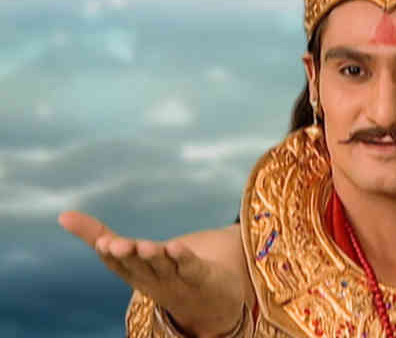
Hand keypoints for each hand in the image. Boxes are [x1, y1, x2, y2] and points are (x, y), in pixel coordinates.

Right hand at [58, 211, 244, 337]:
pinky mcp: (202, 275)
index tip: (102, 242)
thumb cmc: (162, 274)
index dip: (110, 253)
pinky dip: (184, 258)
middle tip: (116, 244)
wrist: (209, 303)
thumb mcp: (131, 256)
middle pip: (139, 266)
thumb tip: (62, 215)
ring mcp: (178, 279)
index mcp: (134, 273)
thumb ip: (98, 236)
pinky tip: (178, 246)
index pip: (118, 265)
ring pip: (164, 267)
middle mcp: (153, 278)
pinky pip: (192, 267)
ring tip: (145, 246)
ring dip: (154, 256)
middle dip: (127, 255)